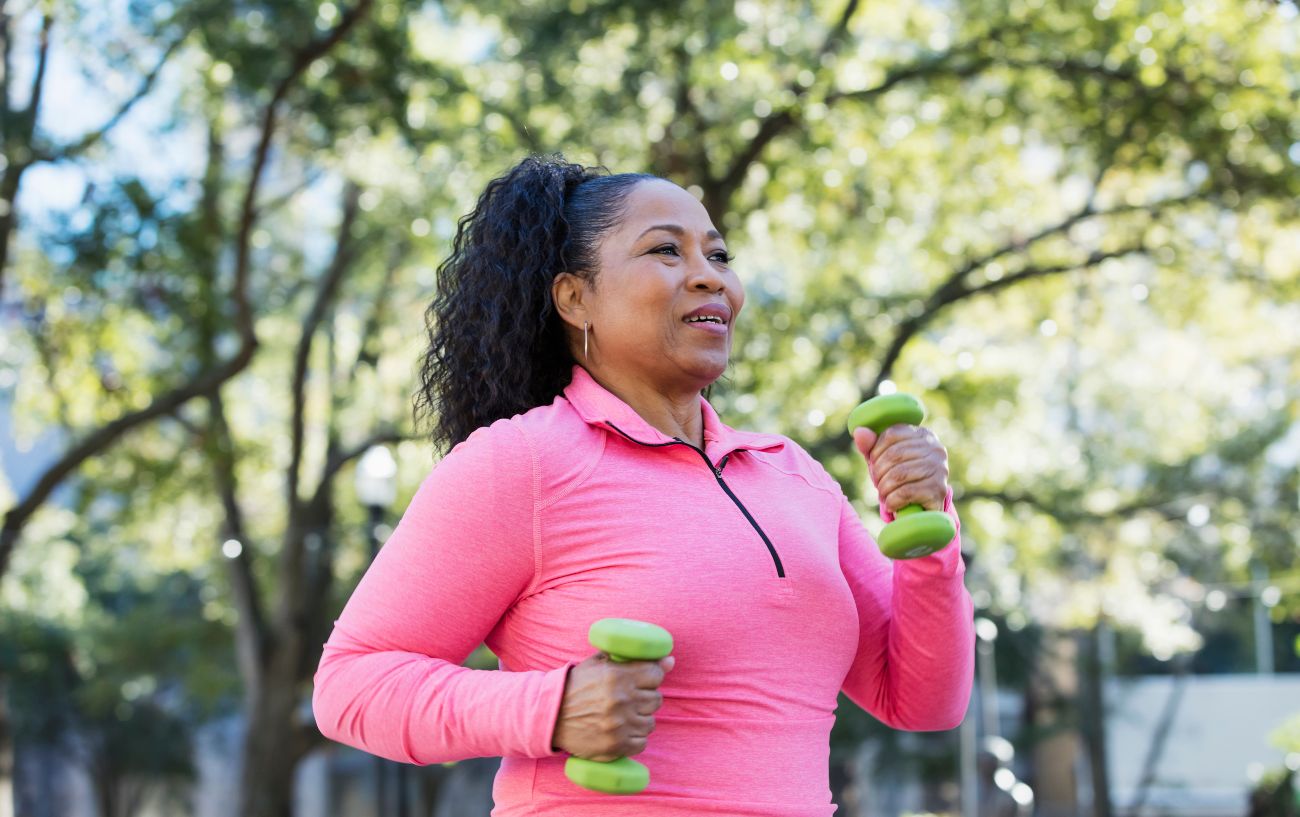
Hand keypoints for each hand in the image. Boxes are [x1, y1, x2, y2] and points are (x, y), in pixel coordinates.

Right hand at [551, 653, 673, 761]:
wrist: (550, 715)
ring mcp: (619, 725)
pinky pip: (642, 742)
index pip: (656, 674)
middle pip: (656, 699)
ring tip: (624, 715)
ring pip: (650, 722)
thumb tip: (669, 661)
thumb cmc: (577, 685)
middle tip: (631, 698)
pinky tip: (622, 730)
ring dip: (640, 719)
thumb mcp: (599, 664)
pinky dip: (634, 737)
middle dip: (645, 698)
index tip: (643, 680)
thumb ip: (633, 659)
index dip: (651, 676)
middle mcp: (621, 700)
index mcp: (617, 676)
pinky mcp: (615, 746)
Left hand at [852, 424, 949, 512]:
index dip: (876, 451)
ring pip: (899, 474)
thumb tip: (859, 432)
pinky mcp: (938, 490)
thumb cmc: (901, 478)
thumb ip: (871, 445)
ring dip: (884, 488)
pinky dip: (892, 500)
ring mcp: (940, 469)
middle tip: (877, 484)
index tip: (872, 464)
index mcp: (923, 435)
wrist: (923, 508)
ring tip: (883, 495)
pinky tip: (891, 504)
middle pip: (894, 454)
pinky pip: (906, 492)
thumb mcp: (884, 459)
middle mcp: (935, 448)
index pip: (892, 434)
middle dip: (878, 472)